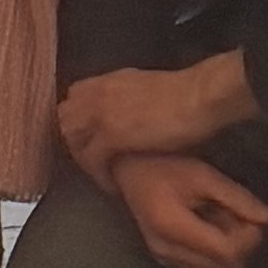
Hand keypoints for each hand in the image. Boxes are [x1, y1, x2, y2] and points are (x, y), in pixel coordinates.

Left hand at [58, 58, 249, 175]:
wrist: (202, 96)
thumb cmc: (189, 94)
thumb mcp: (147, 87)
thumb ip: (129, 97)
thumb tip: (129, 113)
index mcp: (106, 81)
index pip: (73, 99)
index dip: (78, 120)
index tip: (89, 137)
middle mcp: (96, 94)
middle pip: (65, 121)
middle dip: (76, 142)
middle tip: (93, 161)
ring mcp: (99, 114)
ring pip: (73, 142)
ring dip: (85, 160)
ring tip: (103, 175)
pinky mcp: (110, 136)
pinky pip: (92, 161)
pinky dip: (99, 176)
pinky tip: (113, 186)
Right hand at [111, 148, 267, 267]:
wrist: (125, 169)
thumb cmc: (162, 164)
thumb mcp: (203, 174)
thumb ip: (237, 198)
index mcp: (173, 227)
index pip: (227, 253)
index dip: (249, 238)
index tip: (252, 215)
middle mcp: (167, 250)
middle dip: (241, 245)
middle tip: (236, 215)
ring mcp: (164, 258)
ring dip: (229, 251)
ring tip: (219, 219)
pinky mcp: (165, 259)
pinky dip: (216, 253)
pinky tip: (208, 227)